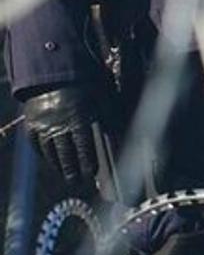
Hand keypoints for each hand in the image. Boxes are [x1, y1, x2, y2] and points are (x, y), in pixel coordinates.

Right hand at [19, 82, 111, 196]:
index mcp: (78, 117)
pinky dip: (43, 153)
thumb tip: (121, 136)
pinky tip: (50, 160)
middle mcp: (58, 124)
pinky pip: (36, 144)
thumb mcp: (101, 98)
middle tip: (77, 182)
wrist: (54, 71)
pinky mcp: (31, 123)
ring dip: (58, 164)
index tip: (91, 173)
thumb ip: (108, 118)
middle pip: (65, 153)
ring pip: (49, 151)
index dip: (87, 162)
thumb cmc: (85, 84)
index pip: (83, 147)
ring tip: (65, 174)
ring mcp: (42, 125)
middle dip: (72, 170)